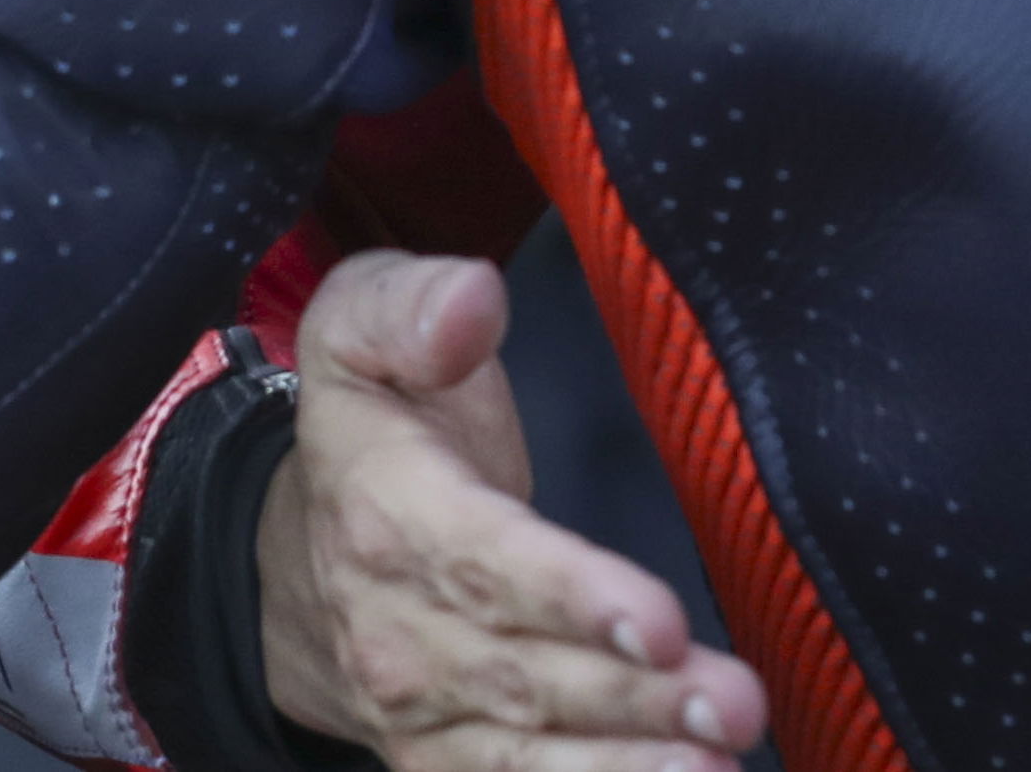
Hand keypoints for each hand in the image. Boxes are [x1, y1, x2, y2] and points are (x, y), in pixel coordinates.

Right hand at [259, 248, 769, 771]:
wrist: (295, 541)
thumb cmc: (374, 415)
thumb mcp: (363, 323)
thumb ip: (415, 306)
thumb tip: (468, 304)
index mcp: (388, 516)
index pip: (489, 566)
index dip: (575, 599)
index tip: (663, 619)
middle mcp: (398, 633)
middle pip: (525, 677)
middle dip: (635, 698)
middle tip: (735, 705)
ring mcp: (418, 710)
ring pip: (524, 756)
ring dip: (625, 768)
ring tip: (717, 767)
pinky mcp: (442, 757)